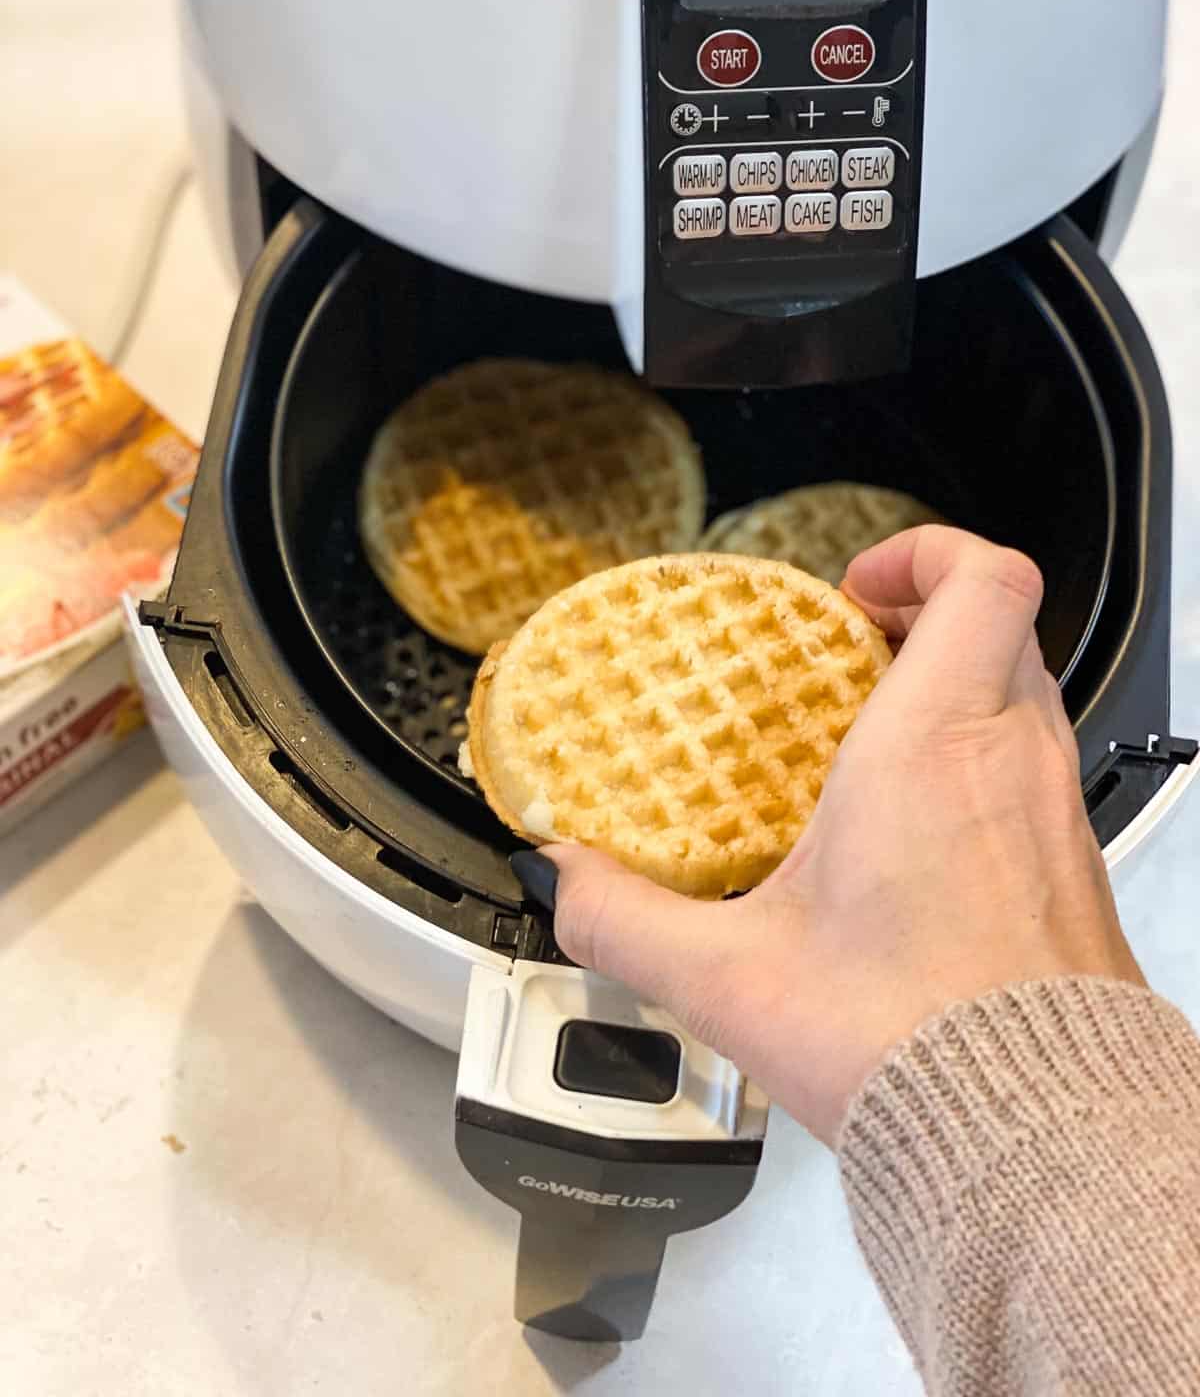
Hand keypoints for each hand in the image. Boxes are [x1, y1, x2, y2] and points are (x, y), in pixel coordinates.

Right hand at [541, 527, 1143, 1146]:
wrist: (1034, 1134)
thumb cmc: (914, 1043)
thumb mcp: (728, 976)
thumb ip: (622, 917)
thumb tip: (563, 880)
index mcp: (932, 747)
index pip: (981, 576)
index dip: (923, 552)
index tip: (852, 590)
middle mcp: (1011, 758)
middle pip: (998, 621)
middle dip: (920, 617)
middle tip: (846, 658)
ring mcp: (1056, 810)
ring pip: (1022, 689)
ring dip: (951, 686)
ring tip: (868, 742)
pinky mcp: (1073, 865)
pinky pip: (1031, 764)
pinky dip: (977, 757)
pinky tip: (911, 833)